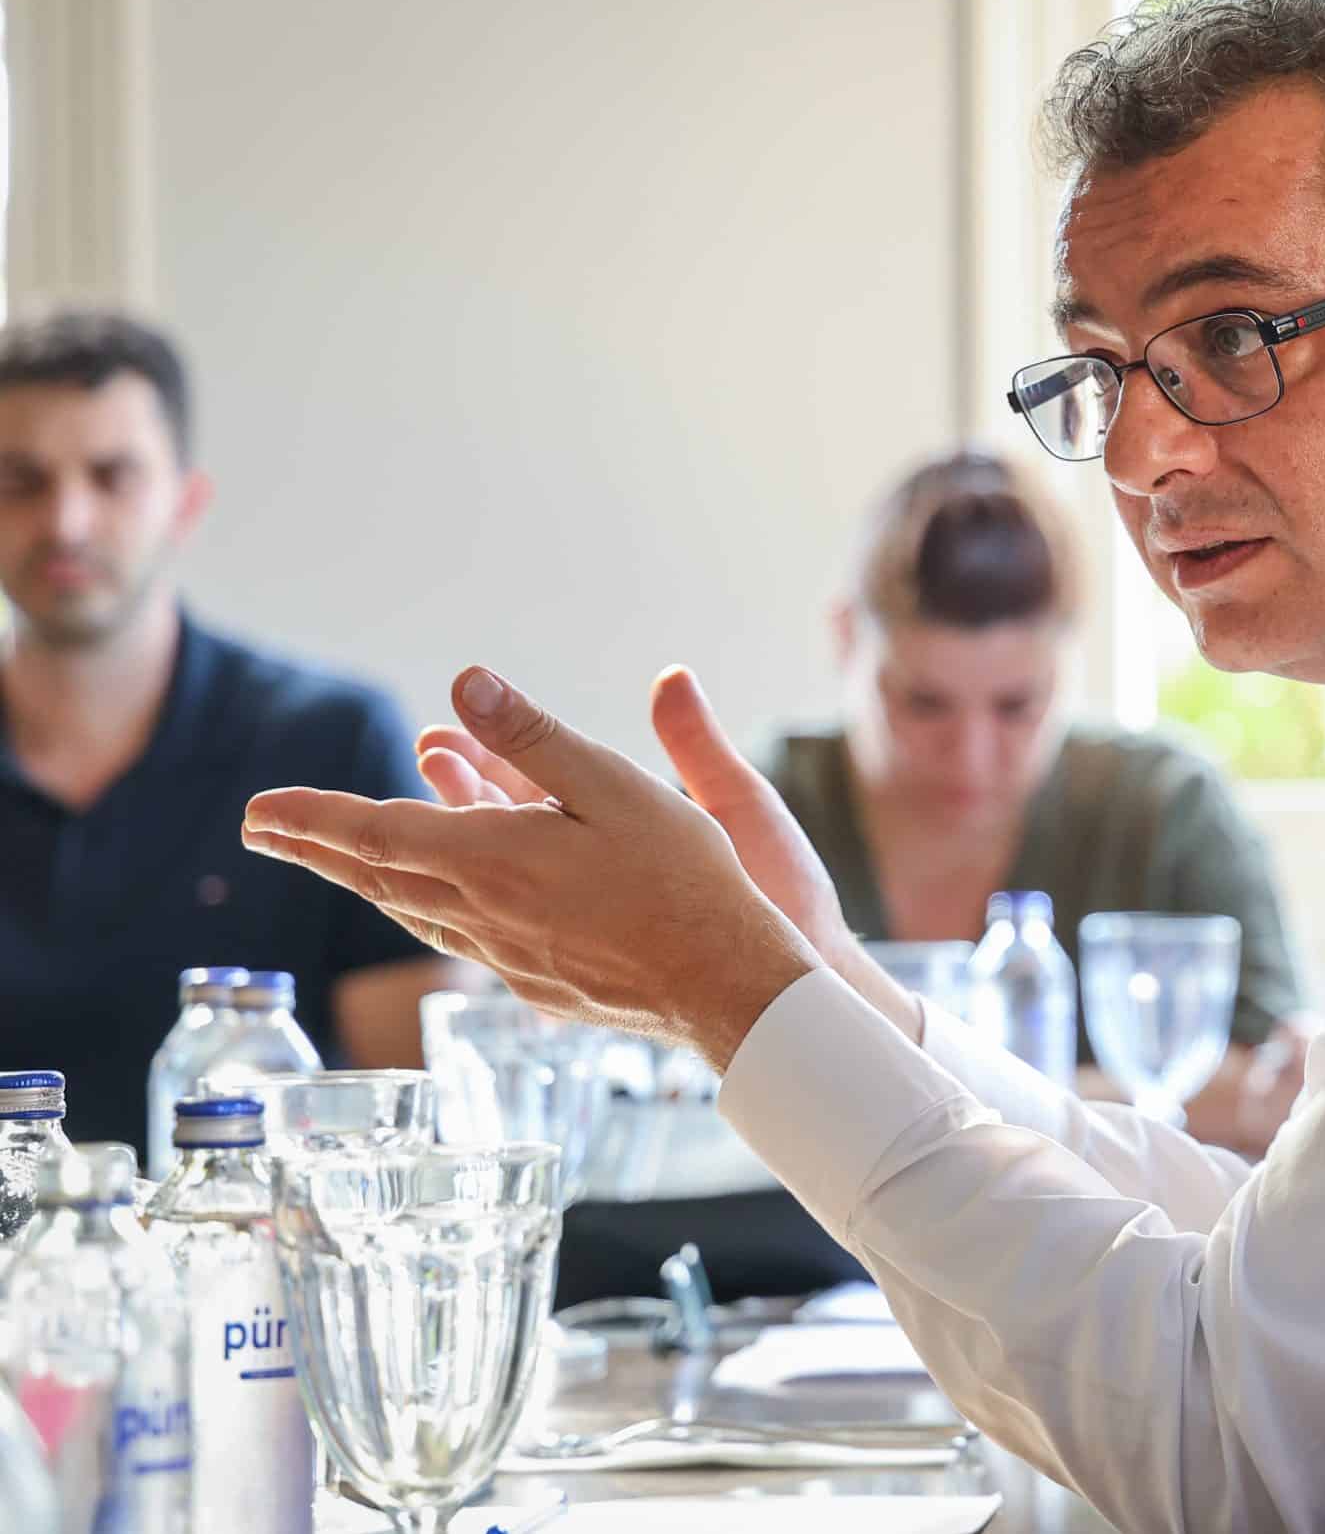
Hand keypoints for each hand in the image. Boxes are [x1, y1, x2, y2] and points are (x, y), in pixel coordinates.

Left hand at [243, 666, 821, 1068]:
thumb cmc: (683, 878)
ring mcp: (503, 956)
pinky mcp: (532, 983)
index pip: (375, 832)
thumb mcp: (615, 784)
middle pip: (376, 875)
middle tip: (262, 831)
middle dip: (315, 847)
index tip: (258, 810)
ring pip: (413, 909)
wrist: (723, 982)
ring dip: (364, 877)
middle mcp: (481, 913)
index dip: (311, 818)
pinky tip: (431, 903)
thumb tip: (464, 684)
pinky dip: (421, 906)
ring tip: (336, 858)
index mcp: (493, 859)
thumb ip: (533, 738)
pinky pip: (455, 936)